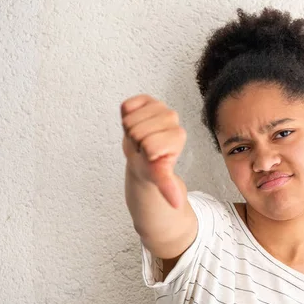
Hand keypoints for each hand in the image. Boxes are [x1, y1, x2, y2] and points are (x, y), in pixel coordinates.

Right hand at [121, 94, 185, 208]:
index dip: (145, 154)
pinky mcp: (146, 99)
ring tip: (138, 138)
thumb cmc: (151, 164)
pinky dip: (125, 116)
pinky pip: (127, 106)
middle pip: (138, 131)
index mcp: (178, 136)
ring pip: (130, 120)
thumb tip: (177, 204)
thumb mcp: (159, 177)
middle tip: (142, 147)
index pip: (151, 145)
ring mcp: (159, 107)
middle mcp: (172, 118)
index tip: (150, 156)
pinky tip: (134, 122)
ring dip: (130, 132)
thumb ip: (167, 187)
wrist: (143, 153)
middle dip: (136, 143)